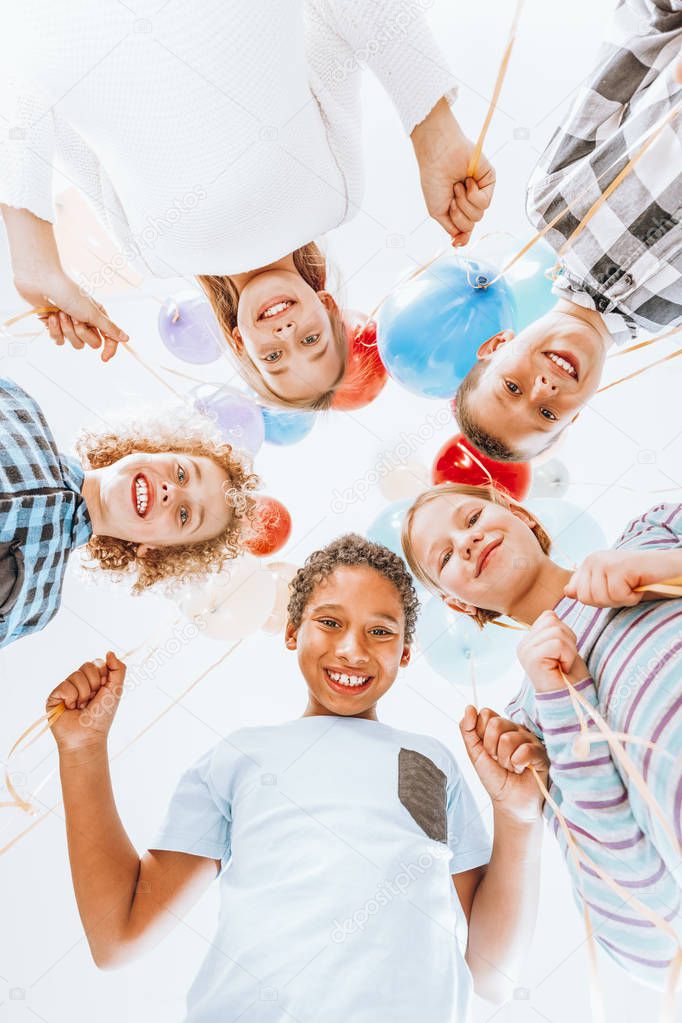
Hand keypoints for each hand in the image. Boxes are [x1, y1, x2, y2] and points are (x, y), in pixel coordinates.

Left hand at [14, 268, 127, 361]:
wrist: (42, 285)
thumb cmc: (68, 293)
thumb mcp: (92, 313)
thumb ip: (109, 328)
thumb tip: (126, 338)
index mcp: (98, 316)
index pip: (109, 338)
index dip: (109, 349)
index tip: (103, 358)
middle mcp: (86, 321)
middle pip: (92, 343)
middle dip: (81, 332)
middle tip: (75, 317)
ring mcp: (71, 325)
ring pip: (75, 343)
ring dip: (67, 329)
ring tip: (61, 313)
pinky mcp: (56, 327)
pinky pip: (59, 341)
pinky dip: (55, 330)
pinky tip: (51, 317)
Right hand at [46, 651, 126, 751]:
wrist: (87, 736)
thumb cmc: (102, 716)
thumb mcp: (116, 690)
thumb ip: (118, 669)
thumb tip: (110, 652)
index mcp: (94, 680)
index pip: (98, 663)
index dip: (103, 676)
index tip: (104, 691)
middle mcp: (80, 683)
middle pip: (87, 666)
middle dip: (94, 684)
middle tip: (92, 699)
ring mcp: (66, 689)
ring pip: (76, 675)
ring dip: (83, 693)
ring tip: (81, 706)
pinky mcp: (54, 696)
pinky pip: (64, 686)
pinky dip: (71, 698)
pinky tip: (70, 708)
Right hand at [410, 98, 494, 245]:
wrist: (438, 156)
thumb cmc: (433, 180)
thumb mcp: (438, 212)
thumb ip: (451, 228)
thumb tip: (459, 243)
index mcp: (458, 207)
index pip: (465, 229)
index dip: (462, 237)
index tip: (456, 242)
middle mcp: (470, 201)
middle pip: (471, 224)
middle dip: (458, 214)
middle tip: (451, 196)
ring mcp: (481, 191)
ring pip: (479, 215)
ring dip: (464, 203)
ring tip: (457, 186)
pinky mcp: (489, 182)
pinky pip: (485, 202)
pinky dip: (473, 195)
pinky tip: (468, 182)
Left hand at [460, 706, 547, 821]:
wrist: (509, 802)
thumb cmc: (495, 777)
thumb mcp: (475, 753)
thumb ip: (468, 730)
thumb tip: (469, 707)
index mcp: (500, 727)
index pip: (486, 714)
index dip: (482, 735)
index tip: (487, 751)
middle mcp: (516, 730)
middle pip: (496, 724)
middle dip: (491, 748)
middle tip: (499, 761)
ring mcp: (529, 739)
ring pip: (509, 739)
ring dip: (505, 760)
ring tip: (511, 768)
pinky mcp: (541, 752)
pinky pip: (525, 750)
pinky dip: (518, 764)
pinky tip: (522, 769)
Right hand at [517, 611, 589, 692]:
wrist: (571, 701)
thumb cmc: (570, 677)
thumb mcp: (563, 646)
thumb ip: (554, 629)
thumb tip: (551, 613)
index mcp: (529, 640)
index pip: (549, 616)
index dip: (565, 633)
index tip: (563, 654)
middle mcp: (523, 644)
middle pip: (553, 621)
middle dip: (569, 640)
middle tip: (565, 660)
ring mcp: (525, 651)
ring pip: (557, 631)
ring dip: (569, 650)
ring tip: (564, 665)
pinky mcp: (532, 658)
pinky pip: (558, 643)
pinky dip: (568, 656)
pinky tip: (563, 669)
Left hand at [565, 549, 681, 607]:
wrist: (669, 570)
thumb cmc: (640, 580)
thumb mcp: (610, 587)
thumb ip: (587, 588)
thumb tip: (566, 592)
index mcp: (588, 563)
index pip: (578, 594)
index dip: (599, 600)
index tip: (615, 589)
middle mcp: (593, 559)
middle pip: (586, 598)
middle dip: (608, 601)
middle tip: (625, 589)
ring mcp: (604, 561)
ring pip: (601, 598)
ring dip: (621, 599)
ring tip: (632, 586)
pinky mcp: (618, 567)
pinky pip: (617, 596)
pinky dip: (632, 597)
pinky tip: (639, 584)